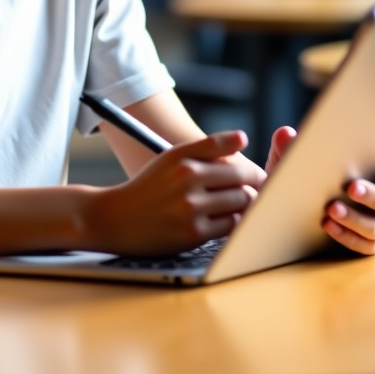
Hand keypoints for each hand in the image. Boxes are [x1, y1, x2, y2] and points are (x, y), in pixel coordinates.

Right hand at [85, 130, 256, 255]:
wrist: (117, 218)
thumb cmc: (151, 186)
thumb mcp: (172, 157)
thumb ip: (208, 147)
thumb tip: (243, 139)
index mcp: (183, 156)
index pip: (231, 153)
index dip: (251, 166)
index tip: (255, 174)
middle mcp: (186, 178)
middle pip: (241, 178)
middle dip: (254, 184)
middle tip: (257, 191)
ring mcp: (190, 208)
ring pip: (240, 202)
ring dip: (246, 204)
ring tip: (241, 206)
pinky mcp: (192, 234)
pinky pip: (230, 225)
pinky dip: (234, 222)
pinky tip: (227, 220)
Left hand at [321, 162, 374, 255]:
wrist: (358, 197)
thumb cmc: (364, 175)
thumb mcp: (369, 165)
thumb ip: (365, 162)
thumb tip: (340, 152)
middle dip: (374, 197)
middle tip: (352, 188)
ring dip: (355, 219)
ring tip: (334, 209)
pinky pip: (367, 246)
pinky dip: (347, 236)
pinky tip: (330, 225)